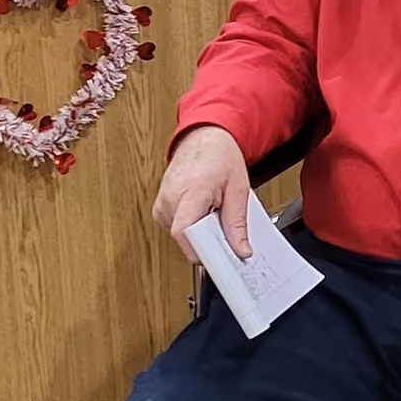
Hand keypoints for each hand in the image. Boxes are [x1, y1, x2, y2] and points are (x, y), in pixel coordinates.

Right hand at [153, 124, 251, 261]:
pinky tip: (203, 213)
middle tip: (227, 232)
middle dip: (210, 243)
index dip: (203, 252)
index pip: (186, 232)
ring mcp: (162, 205)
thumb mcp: (238, 189)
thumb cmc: (219, 157)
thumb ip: (237, 223)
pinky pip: (178, 230)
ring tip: (214, 213)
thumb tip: (240, 250)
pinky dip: (194, 228)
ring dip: (202, 234)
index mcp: (190, 190)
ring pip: (183, 238)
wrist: (204, 138)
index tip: (220, 262)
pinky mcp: (160, 210)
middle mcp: (170, 199)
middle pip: (187, 240)